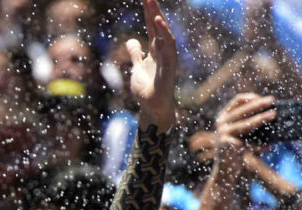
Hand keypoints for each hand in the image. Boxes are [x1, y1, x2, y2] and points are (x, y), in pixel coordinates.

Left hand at [126, 0, 177, 130]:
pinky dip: (164, 35)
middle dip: (153, 11)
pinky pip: (168, 48)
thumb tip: (132, 41)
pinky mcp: (169, 67)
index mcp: (155, 51)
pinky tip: (158, 24)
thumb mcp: (136, 69)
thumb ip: (136, 54)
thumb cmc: (147, 90)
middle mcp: (163, 52)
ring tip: (152, 7)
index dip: (148, 13)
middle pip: (158, 28)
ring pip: (165, 35)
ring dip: (159, 21)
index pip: (152, 28)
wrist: (152, 108)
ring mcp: (167, 59)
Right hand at [214, 93, 275, 173]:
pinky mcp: (226, 145)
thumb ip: (253, 124)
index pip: (238, 101)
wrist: (225, 171)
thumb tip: (273, 114)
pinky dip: (258, 146)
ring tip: (273, 115)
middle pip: (242, 110)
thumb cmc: (238, 150)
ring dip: (260, 118)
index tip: (264, 98)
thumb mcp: (244, 134)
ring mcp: (222, 133)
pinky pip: (247, 143)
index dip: (251, 97)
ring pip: (245, 124)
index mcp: (224, 117)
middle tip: (272, 101)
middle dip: (258, 104)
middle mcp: (221, 123)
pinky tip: (266, 148)